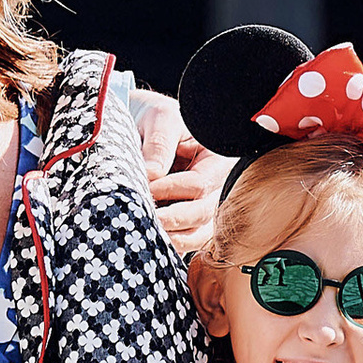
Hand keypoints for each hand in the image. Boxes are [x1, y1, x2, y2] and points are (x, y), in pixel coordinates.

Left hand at [131, 96, 222, 262]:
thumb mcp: (160, 119)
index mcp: (215, 159)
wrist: (146, 125)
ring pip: (198, 233)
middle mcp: (216, 186)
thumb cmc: (157, 118)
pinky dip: (171, 244)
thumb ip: (159, 145)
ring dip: (174, 238)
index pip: (200, 183)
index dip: (173, 189)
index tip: (147, 189)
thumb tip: (152, 176)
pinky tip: (151, 242)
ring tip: (148, 237)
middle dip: (174, 220)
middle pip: (204, 213)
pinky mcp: (190, 221)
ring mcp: (205, 206)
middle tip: (145, 220)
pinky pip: (188, 240)